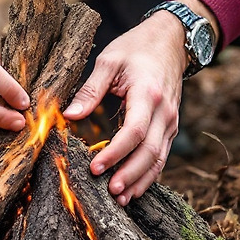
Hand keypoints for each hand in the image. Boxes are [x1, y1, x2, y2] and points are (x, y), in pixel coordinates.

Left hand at [62, 0, 217, 204]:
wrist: (169, 41)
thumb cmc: (136, 48)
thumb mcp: (108, 61)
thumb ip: (89, 90)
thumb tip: (68, 116)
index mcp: (148, 93)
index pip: (134, 131)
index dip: (116, 153)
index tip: (95, 167)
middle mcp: (165, 111)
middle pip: (150, 152)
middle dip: (130, 175)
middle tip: (109, 192)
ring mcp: (171, 121)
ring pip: (160, 158)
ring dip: (141, 180)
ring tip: (121, 199)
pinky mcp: (170, 126)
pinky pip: (162, 155)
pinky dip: (150, 173)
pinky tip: (134, 187)